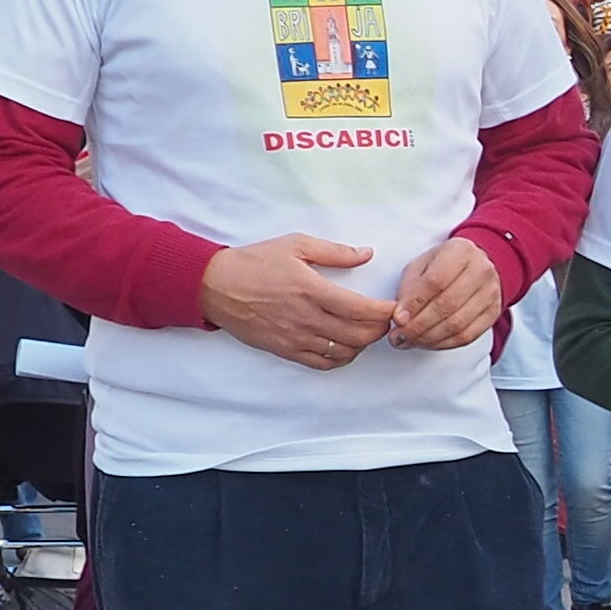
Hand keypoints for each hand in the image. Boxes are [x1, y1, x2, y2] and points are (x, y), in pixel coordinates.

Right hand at [201, 234, 394, 369]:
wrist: (216, 286)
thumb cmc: (255, 262)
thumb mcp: (296, 245)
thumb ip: (335, 252)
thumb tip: (367, 254)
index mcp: (312, 290)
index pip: (362, 309)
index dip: (385, 312)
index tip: (394, 307)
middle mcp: (307, 318)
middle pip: (359, 335)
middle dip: (379, 329)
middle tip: (385, 320)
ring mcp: (296, 338)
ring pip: (344, 352)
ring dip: (363, 344)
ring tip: (366, 331)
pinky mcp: (285, 350)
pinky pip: (322, 364)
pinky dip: (341, 358)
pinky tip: (346, 346)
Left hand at [386, 235, 501, 352]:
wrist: (474, 266)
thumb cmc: (443, 265)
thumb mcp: (421, 266)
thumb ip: (409, 288)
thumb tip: (401, 317)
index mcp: (460, 252)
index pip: (436, 281)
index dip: (415, 303)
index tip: (397, 318)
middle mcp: (481, 271)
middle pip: (447, 305)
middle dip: (418, 325)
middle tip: (399, 336)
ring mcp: (491, 293)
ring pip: (457, 324)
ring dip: (429, 338)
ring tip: (410, 341)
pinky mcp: (493, 312)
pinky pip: (468, 335)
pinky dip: (444, 343)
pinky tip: (428, 343)